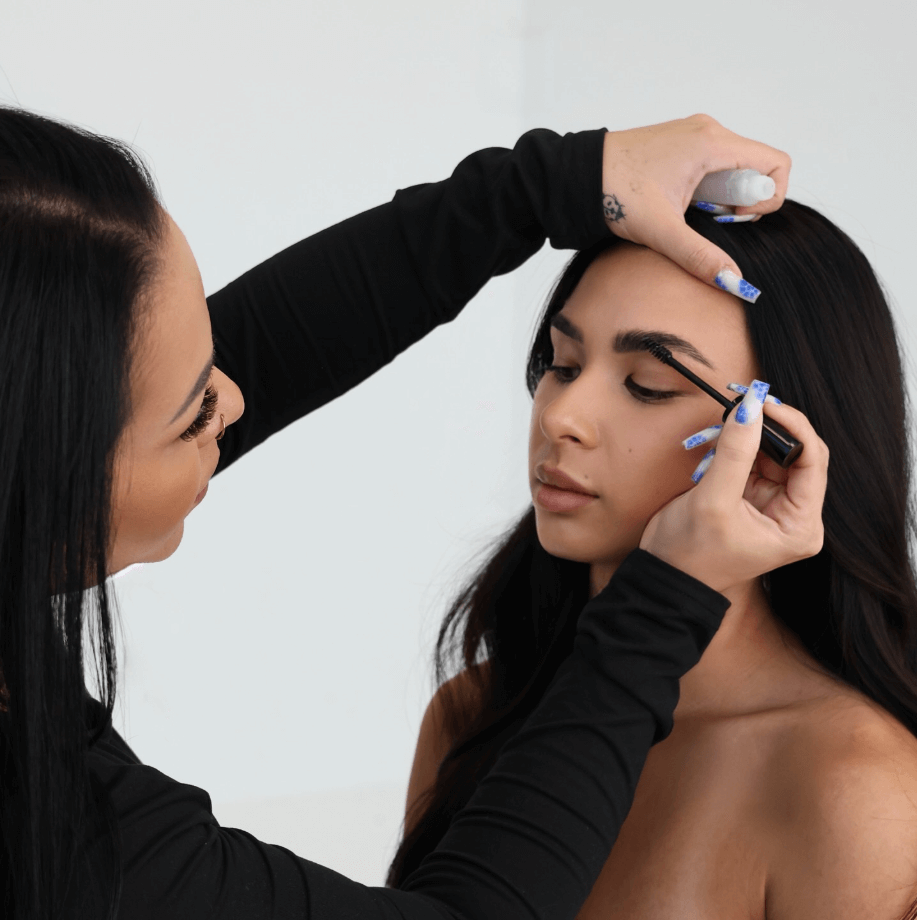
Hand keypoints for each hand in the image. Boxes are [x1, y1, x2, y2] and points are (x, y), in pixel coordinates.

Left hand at [601, 114, 790, 293]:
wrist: (576, 177)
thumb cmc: (614, 194)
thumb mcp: (661, 231)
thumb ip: (700, 258)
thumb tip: (734, 282)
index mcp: (712, 142)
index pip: (776, 164)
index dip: (767, 199)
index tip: (735, 220)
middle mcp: (709, 130)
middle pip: (756, 167)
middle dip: (742, 201)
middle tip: (706, 220)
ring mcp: (694, 134)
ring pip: (734, 167)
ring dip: (723, 196)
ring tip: (688, 214)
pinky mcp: (680, 143)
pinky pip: (713, 164)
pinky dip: (707, 188)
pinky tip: (678, 205)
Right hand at [638, 382, 827, 594]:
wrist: (665, 576)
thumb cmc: (691, 554)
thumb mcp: (713, 500)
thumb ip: (735, 452)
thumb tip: (750, 406)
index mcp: (800, 526)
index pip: (813, 461)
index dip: (792, 426)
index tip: (762, 402)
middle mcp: (794, 516)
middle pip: (796, 453)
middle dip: (766, 430)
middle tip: (739, 407)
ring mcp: (772, 506)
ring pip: (771, 453)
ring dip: (745, 438)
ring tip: (717, 434)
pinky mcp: (750, 497)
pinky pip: (751, 460)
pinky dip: (733, 449)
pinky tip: (712, 448)